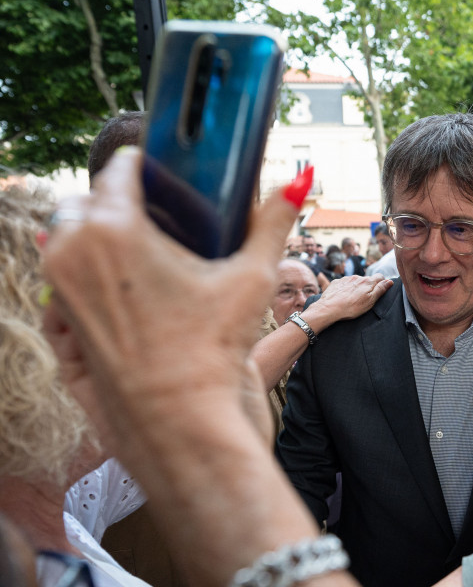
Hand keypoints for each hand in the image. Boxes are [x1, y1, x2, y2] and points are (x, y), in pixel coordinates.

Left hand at [42, 147, 295, 460]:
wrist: (181, 420)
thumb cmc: (213, 352)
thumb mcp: (252, 278)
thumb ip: (274, 221)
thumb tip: (300, 180)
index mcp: (113, 228)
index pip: (121, 169)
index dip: (149, 167)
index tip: (171, 176)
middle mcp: (72, 250)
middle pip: (92, 200)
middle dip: (123, 203)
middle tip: (167, 221)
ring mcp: (59, 287)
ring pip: (72, 236)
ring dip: (102, 234)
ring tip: (150, 254)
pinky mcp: (60, 318)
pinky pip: (66, 275)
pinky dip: (90, 271)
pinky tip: (130, 288)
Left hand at [302, 274, 392, 332]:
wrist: (329, 308)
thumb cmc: (351, 307)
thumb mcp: (370, 301)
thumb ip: (380, 290)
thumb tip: (390, 281)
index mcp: (367, 282)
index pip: (380, 276)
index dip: (382, 282)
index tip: (380, 290)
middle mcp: (357, 277)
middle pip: (367, 279)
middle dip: (368, 286)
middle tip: (365, 298)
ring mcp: (346, 279)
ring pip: (356, 281)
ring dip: (356, 287)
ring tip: (353, 299)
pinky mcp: (336, 282)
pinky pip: (344, 283)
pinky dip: (346, 288)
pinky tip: (343, 297)